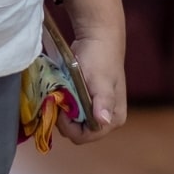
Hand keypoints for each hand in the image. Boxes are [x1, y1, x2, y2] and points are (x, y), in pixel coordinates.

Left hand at [57, 30, 126, 144]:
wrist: (98, 37)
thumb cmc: (100, 58)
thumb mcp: (100, 80)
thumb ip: (102, 102)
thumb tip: (104, 120)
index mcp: (113, 118)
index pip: (85, 137)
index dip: (69, 126)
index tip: (61, 108)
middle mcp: (106, 118)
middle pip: (78, 131)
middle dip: (65, 118)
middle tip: (59, 98)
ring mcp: (96, 110)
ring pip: (72, 122)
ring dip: (62, 110)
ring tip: (61, 92)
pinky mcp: (87, 102)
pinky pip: (71, 112)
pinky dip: (63, 104)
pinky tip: (61, 91)